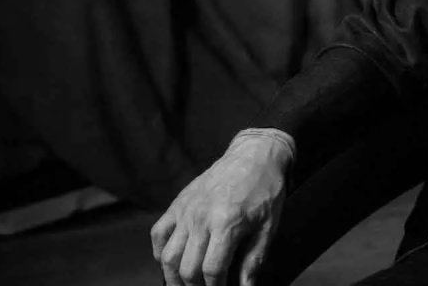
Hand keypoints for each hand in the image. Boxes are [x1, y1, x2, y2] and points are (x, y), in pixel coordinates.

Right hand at [151, 131, 291, 285]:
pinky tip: (170, 262)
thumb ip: (254, 260)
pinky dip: (159, 252)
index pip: (211, 269)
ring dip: (173, 277)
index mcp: (226, 223)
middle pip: (187, 267)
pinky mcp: (179, 203)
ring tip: (185, 285)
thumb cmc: (266, 190)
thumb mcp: (269, 226)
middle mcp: (201, 217)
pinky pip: (158, 233)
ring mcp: (186, 210)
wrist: (255, 155)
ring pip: (167, 255)